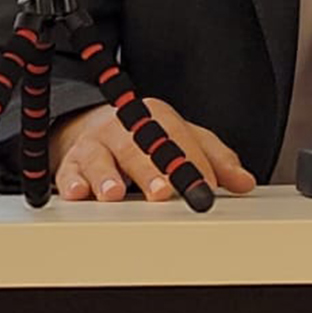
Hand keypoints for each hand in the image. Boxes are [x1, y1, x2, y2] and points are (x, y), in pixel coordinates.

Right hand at [49, 99, 255, 201]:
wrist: (89, 126)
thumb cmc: (142, 138)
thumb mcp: (182, 140)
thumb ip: (214, 160)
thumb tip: (244, 182)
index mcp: (155, 119)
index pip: (176, 140)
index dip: (191, 165)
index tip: (206, 189)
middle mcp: (123, 129)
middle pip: (138, 148)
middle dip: (150, 170)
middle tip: (162, 191)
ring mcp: (94, 146)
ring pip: (100, 160)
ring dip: (107, 178)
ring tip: (115, 193)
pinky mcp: (70, 164)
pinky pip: (67, 173)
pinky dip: (71, 183)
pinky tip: (78, 193)